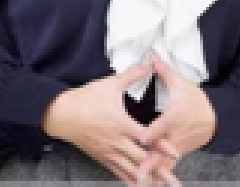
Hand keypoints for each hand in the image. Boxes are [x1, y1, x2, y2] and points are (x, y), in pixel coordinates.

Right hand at [40, 58, 181, 184]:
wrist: (63, 114)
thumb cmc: (86, 99)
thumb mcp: (110, 84)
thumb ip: (132, 75)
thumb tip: (148, 64)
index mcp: (121, 124)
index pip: (146, 138)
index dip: (161, 146)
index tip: (175, 153)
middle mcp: (117, 142)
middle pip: (141, 160)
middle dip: (159, 171)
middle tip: (174, 181)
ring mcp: (109, 152)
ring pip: (131, 171)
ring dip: (147, 179)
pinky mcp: (102, 158)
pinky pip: (118, 172)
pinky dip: (130, 179)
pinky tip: (138, 184)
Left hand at [136, 50, 217, 183]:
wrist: (215, 118)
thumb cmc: (196, 100)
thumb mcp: (180, 83)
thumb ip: (162, 70)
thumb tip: (150, 55)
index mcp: (175, 116)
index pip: (162, 126)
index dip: (152, 133)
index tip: (141, 139)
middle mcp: (175, 135)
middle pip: (161, 152)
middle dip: (149, 164)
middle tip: (138, 174)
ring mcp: (177, 147)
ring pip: (163, 164)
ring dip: (153, 174)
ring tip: (139, 184)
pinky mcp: (177, 154)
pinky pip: (166, 167)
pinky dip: (158, 177)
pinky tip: (149, 185)